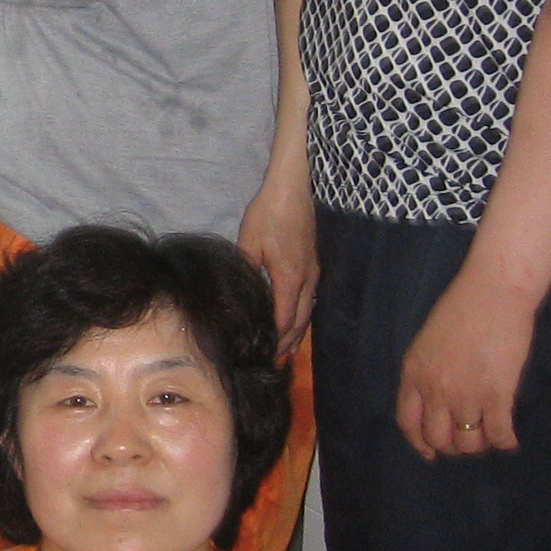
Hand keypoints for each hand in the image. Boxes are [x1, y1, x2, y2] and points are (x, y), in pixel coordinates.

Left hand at [237, 170, 318, 354]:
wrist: (294, 188)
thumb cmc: (269, 213)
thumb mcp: (249, 241)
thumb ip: (246, 269)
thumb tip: (237, 294)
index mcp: (290, 278)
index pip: (284, 319)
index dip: (275, 340)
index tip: (264, 356)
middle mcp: (307, 280)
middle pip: (300, 321)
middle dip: (287, 343)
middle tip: (274, 362)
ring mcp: (314, 272)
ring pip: (308, 311)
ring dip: (297, 332)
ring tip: (286, 350)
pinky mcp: (313, 264)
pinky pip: (310, 299)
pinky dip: (302, 315)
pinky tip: (295, 319)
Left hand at [395, 269, 539, 459]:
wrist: (493, 293)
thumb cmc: (461, 308)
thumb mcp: (427, 341)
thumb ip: (426, 371)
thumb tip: (433, 399)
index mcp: (414, 374)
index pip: (408, 422)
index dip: (419, 443)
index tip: (430, 452)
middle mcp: (435, 390)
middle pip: (438, 438)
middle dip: (452, 447)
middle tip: (466, 442)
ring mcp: (466, 395)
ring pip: (469, 442)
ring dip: (479, 445)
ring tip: (488, 437)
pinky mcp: (497, 395)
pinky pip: (499, 434)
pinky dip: (505, 443)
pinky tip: (509, 441)